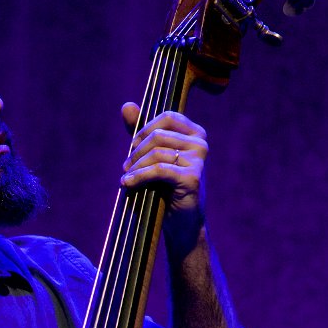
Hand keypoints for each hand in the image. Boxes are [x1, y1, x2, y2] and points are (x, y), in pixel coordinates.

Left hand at [120, 102, 207, 222]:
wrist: (182, 221)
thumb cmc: (167, 187)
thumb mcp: (154, 157)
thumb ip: (142, 133)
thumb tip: (126, 105)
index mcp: (196, 134)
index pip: (167, 117)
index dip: (145, 129)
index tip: (133, 146)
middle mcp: (200, 144)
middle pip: (158, 136)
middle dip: (137, 152)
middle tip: (126, 167)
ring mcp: (199, 160)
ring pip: (156, 153)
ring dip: (136, 167)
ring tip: (127, 178)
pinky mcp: (192, 178)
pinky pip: (158, 170)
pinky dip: (139, 177)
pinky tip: (127, 184)